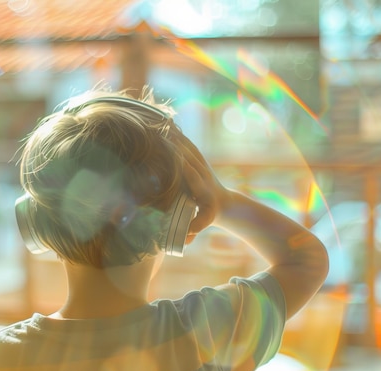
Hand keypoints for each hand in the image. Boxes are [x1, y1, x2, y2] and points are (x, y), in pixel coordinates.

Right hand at [169, 128, 228, 242]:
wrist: (225, 205)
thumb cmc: (210, 215)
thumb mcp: (205, 223)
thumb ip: (197, 229)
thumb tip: (187, 238)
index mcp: (201, 186)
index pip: (189, 171)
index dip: (178, 160)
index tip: (167, 152)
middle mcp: (202, 172)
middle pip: (187, 154)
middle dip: (173, 143)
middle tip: (156, 132)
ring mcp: (201, 164)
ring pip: (188, 146)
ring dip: (175, 135)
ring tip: (160, 121)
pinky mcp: (199, 160)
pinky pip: (187, 145)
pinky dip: (178, 135)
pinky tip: (166, 123)